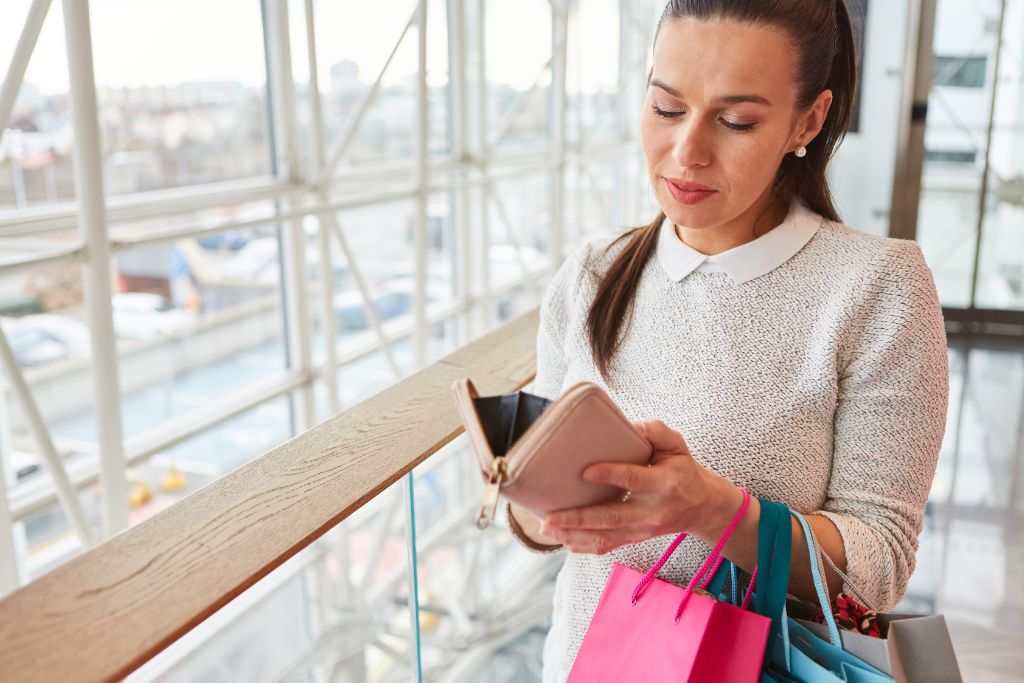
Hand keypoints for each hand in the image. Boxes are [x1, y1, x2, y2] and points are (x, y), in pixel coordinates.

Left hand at [538, 419, 739, 554]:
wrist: (704, 507)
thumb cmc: (685, 470)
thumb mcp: (677, 445)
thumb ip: (654, 432)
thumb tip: (627, 427)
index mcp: (664, 484)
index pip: (634, 480)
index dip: (611, 476)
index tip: (586, 472)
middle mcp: (652, 511)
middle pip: (612, 517)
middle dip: (579, 518)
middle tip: (550, 517)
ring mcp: (643, 529)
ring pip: (606, 537)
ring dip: (574, 535)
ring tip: (547, 529)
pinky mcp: (637, 537)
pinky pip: (609, 546)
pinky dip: (585, 546)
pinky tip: (564, 541)